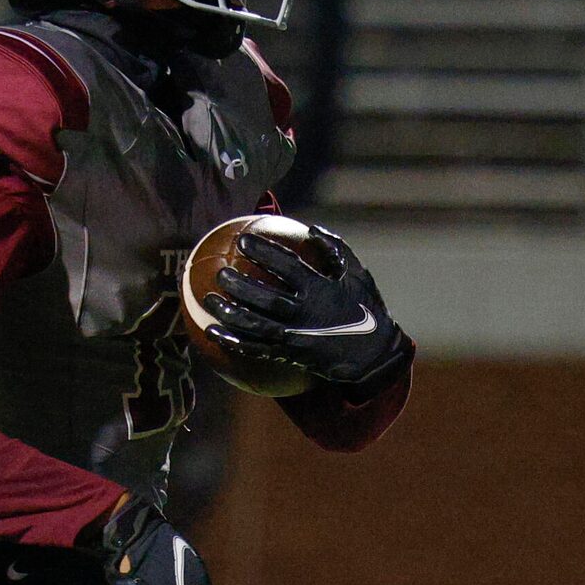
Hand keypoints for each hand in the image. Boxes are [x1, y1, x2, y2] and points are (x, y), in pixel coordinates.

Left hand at [205, 225, 408, 387]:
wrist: (375, 355)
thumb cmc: (366, 308)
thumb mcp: (358, 274)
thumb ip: (335, 249)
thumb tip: (311, 228)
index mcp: (321, 289)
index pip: (287, 266)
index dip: (264, 252)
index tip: (243, 241)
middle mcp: (306, 313)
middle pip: (266, 298)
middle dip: (240, 285)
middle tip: (221, 274)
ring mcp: (297, 337)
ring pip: (257, 325)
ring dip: (230, 314)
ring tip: (209, 300)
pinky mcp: (291, 356)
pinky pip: (257, 349)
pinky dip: (233, 341)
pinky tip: (213, 332)